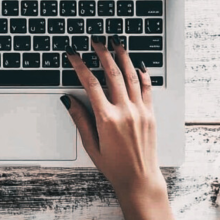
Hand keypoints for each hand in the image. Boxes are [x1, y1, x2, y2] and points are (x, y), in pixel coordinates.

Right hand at [62, 35, 175, 219]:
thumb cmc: (114, 166)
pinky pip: (147, 88)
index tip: (73, 55)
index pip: (90, 84)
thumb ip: (80, 119)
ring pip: (131, 76)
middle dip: (103, 53)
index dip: (80, 66)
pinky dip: (142, 74)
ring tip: (117, 43)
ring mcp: (140, 111)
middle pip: (112, 74)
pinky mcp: (150, 114)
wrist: (139, 178)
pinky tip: (138, 65)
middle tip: (96, 40)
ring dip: (123, 57)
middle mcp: (125, 111)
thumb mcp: (91, 145)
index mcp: (107, 119)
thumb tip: (68, 100)